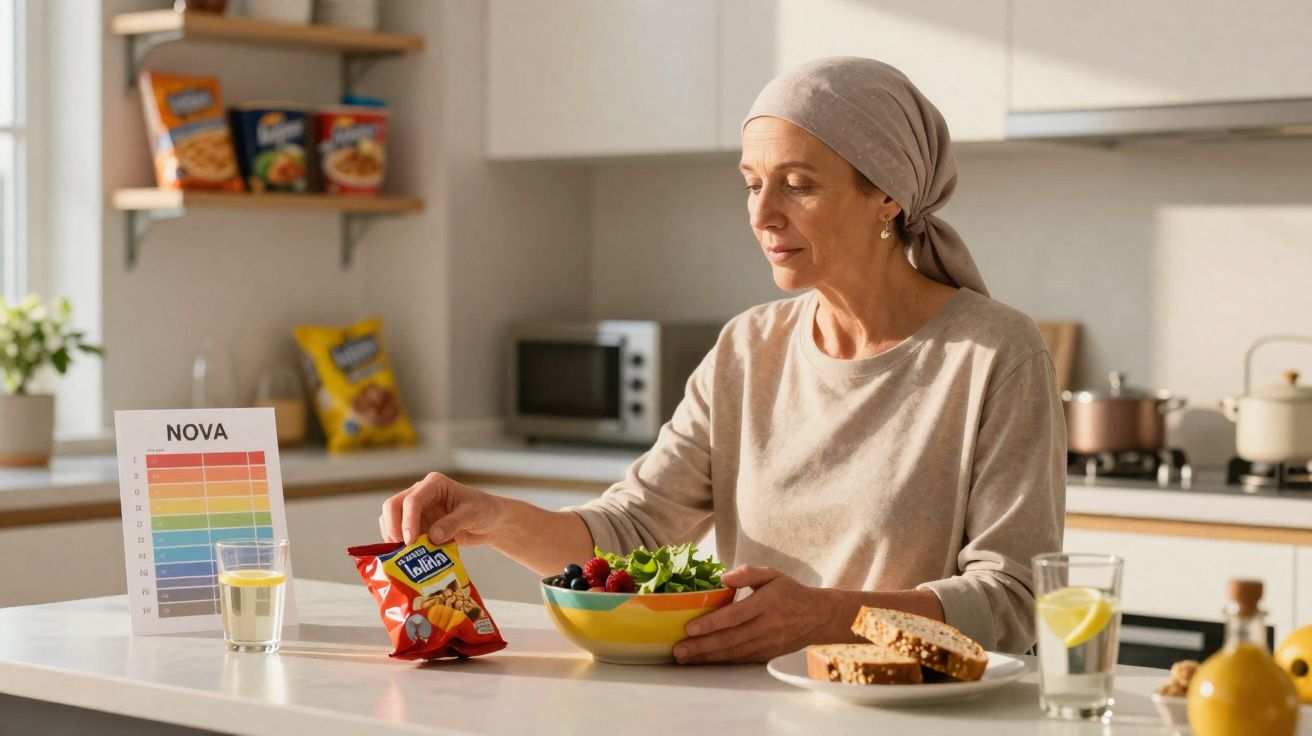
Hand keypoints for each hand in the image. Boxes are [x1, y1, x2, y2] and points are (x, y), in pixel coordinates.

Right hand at [379, 472, 503, 545]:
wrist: (489, 522)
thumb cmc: (483, 510)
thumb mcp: (472, 514)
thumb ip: (452, 524)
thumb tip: (432, 537)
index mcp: (433, 485)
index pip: (412, 500)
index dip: (408, 520)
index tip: (411, 540)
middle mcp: (420, 494)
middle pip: (392, 506)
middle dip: (393, 527)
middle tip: (400, 548)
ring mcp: (416, 511)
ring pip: (390, 520)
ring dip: (393, 537)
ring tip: (402, 555)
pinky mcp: (416, 526)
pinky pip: (399, 534)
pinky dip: (399, 545)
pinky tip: (406, 557)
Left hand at [673, 566, 842, 663]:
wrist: (818, 617)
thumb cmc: (790, 592)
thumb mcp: (772, 574)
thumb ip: (748, 572)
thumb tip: (723, 577)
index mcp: (766, 603)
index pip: (735, 615)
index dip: (712, 623)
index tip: (690, 628)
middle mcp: (767, 626)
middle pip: (730, 638)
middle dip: (702, 646)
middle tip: (678, 650)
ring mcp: (768, 644)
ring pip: (734, 653)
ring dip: (707, 657)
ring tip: (685, 658)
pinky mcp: (768, 655)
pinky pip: (741, 660)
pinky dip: (721, 661)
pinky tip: (704, 661)